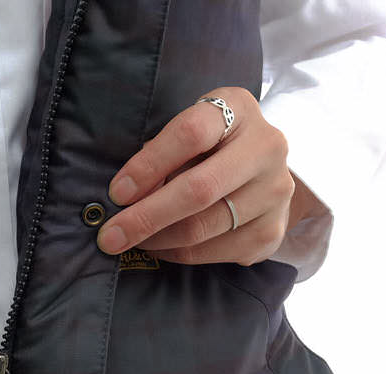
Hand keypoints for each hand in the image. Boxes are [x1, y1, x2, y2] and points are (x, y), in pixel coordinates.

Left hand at [97, 87, 303, 266]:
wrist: (261, 172)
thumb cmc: (207, 146)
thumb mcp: (185, 133)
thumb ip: (159, 155)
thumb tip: (123, 199)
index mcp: (237, 108)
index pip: (191, 134)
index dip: (149, 165)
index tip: (116, 193)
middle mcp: (266, 147)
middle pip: (199, 189)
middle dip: (145, 217)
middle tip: (109, 237)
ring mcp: (275, 191)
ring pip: (203, 227)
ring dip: (157, 240)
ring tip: (131, 241)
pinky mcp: (273, 231)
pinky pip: (213, 252)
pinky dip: (178, 254)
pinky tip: (161, 247)